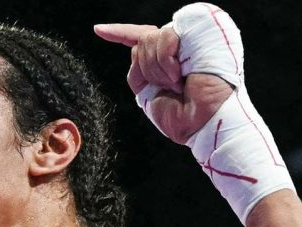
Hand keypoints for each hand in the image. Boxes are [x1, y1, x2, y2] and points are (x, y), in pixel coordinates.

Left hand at [94, 23, 233, 143]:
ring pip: (149, 39)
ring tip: (178, 83)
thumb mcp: (148, 92)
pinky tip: (182, 75)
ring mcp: (192, 35)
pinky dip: (166, 60)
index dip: (118, 33)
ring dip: (157, 68)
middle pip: (142, 42)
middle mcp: (182, 43)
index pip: (141, 38)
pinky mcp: (202, 29)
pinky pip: (165, 36)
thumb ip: (138, 68)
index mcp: (170, 57)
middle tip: (170, 87)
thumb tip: (135, 46)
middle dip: (148, 69)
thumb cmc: (181, 115)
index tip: (98, 30)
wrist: (203, 123)